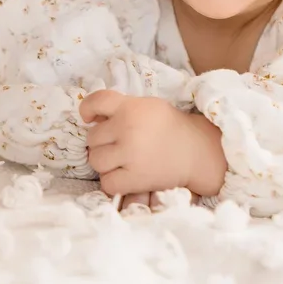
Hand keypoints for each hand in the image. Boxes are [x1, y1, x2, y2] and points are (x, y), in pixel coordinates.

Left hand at [80, 91, 225, 196]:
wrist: (196, 152)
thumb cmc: (168, 127)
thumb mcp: (147, 106)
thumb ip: (122, 108)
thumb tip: (92, 120)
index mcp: (131, 107)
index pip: (96, 101)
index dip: (87, 108)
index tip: (89, 118)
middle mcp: (128, 128)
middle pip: (92, 137)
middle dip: (103, 141)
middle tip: (120, 143)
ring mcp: (130, 154)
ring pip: (95, 160)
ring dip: (105, 162)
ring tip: (122, 160)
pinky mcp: (134, 179)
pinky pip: (106, 182)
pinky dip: (113, 181)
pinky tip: (126, 175)